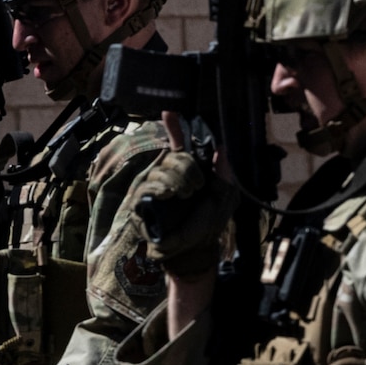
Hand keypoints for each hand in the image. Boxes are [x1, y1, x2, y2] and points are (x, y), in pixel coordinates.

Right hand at [128, 113, 238, 278]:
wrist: (193, 252)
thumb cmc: (207, 226)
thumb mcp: (224, 199)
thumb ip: (224, 175)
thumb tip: (221, 150)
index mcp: (187, 173)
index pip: (179, 146)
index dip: (175, 129)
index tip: (170, 112)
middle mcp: (167, 177)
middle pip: (175, 157)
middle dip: (189, 169)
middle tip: (195, 188)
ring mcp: (152, 189)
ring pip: (163, 170)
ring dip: (179, 182)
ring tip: (185, 197)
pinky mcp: (140, 203)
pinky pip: (149, 187)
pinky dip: (162, 188)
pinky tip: (169, 195)